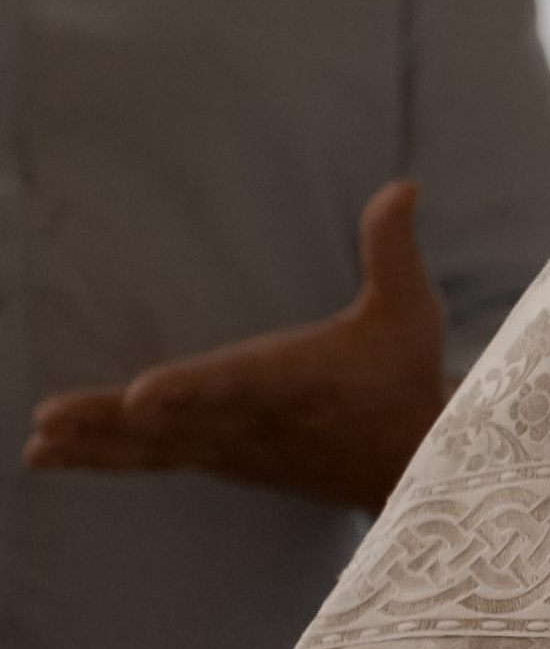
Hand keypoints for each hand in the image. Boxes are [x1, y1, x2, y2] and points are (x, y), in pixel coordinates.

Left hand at [24, 179, 446, 510]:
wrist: (411, 463)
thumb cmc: (406, 379)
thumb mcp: (413, 311)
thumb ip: (394, 249)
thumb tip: (405, 185)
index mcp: (293, 382)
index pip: (233, 384)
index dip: (186, 389)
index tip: (140, 396)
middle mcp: (254, 422)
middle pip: (172, 423)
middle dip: (108, 423)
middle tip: (49, 419)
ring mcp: (233, 447)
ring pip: (153, 450)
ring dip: (93, 446)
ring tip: (37, 445)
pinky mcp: (221, 458)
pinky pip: (154, 460)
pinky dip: (106, 458)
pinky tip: (57, 453)